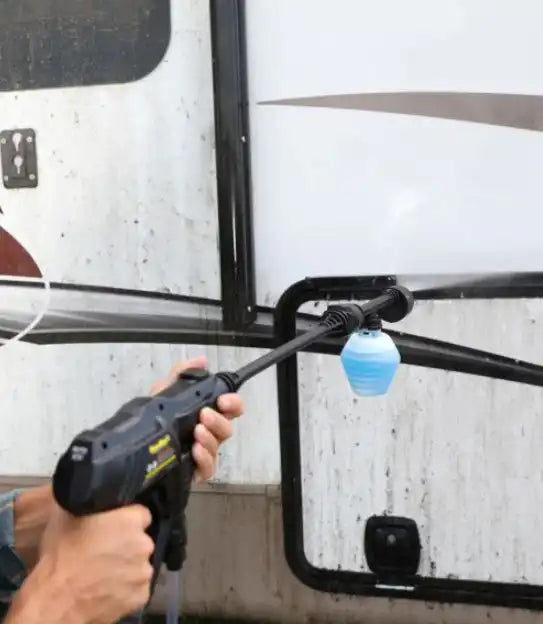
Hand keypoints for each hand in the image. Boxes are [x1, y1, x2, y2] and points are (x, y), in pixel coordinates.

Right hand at [6, 504, 154, 623]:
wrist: (56, 600)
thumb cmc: (61, 557)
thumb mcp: (68, 514)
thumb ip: (90, 500)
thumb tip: (93, 491)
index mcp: (131, 520)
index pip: (141, 513)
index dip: (126, 519)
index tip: (114, 526)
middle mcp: (144, 544)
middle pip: (141, 539)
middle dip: (128, 543)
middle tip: (105, 550)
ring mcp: (144, 572)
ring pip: (139, 564)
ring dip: (127, 565)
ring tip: (104, 571)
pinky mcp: (140, 596)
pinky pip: (136, 587)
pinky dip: (125, 588)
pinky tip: (106, 587)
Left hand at [150, 355, 243, 481]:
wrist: (134, 453)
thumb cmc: (152, 422)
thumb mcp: (162, 392)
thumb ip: (181, 374)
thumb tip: (201, 360)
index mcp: (205, 414)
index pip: (230, 408)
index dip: (233, 403)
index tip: (224, 400)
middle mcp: (208, 433)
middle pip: (228, 427)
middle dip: (220, 419)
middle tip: (205, 414)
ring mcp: (203, 453)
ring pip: (218, 446)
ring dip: (210, 437)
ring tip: (197, 431)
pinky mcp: (195, 471)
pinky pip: (208, 467)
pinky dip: (204, 457)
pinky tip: (194, 449)